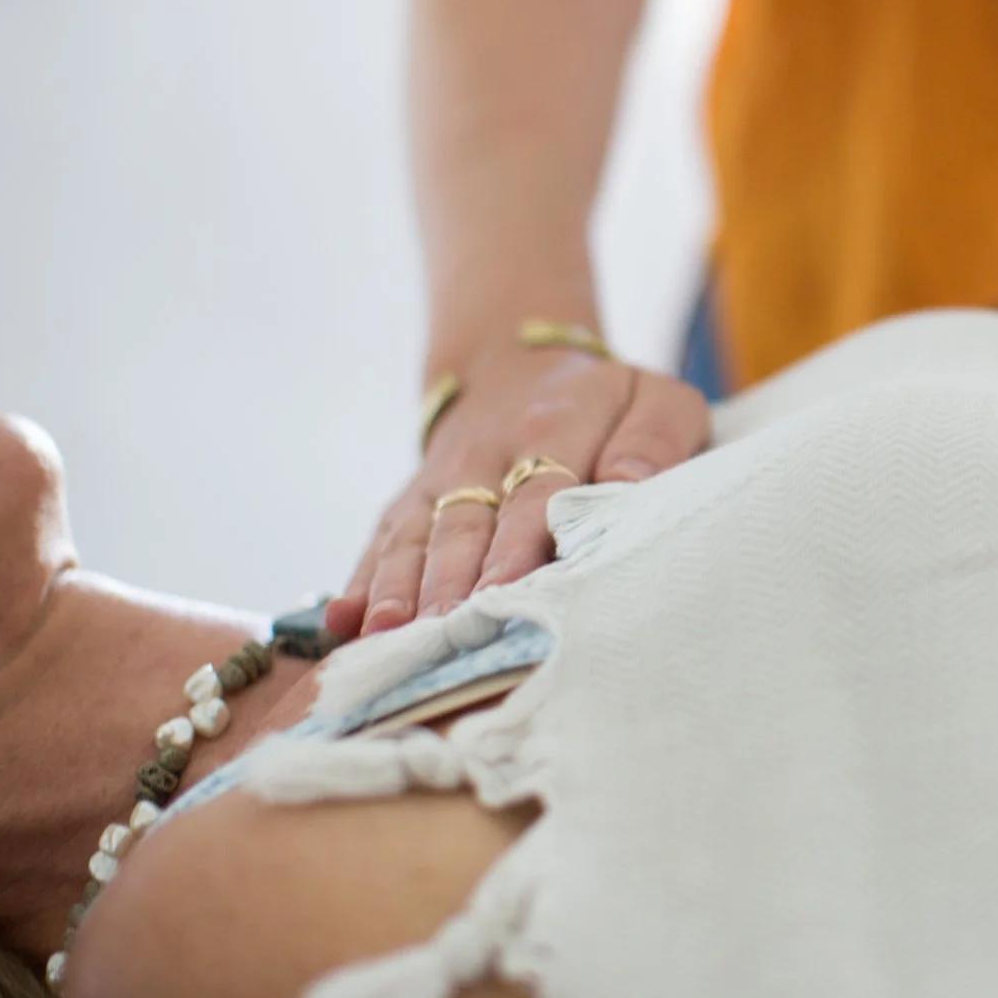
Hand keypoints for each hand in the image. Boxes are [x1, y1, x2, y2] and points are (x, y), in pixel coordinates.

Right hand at [332, 347, 710, 637]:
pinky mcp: (410, 500)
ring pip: (415, 538)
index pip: (534, 497)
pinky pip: (381, 542)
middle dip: (451, 583)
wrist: (517, 358)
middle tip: (443, 635)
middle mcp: (485, 456)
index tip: (503, 593)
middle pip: (464, 526)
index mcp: (554, 429)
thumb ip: (652, 443)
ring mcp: (441, 480)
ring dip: (399, 590)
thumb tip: (631, 486)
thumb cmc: (608, 402)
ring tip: (388, 639)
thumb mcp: (655, 400)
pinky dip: (359, 583)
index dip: (515, 547)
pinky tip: (342, 624)